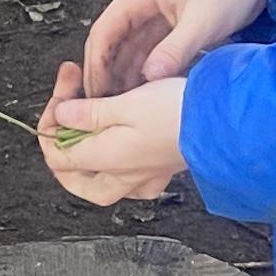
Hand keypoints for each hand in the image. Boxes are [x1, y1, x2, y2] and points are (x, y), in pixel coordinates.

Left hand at [37, 60, 188, 206]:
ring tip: (84, 127)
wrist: (224, 123)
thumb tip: (62, 117)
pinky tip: (119, 147)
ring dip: (85, 155)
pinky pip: (129, 180)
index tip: (64, 93)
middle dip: (59, 144)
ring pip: (98, 181)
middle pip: (72, 176)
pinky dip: (115, 165)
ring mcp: (142, 177)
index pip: (56, 154)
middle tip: (63, 112)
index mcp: (106, 158)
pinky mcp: (161, 172)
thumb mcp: (126, 103)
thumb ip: (88, 114)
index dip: (51, 123)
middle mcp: (122, 176)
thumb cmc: (180, 112)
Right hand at [80, 0, 271, 93]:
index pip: (103, 33)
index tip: (95, 95)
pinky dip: (141, 71)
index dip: (95, 66)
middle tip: (104, 107)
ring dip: (123, 75)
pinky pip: (143, 50)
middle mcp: (137, 2)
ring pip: (125, 50)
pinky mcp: (164, 24)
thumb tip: (149, 77)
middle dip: (104, 74)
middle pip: (109, 43)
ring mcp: (149, 13)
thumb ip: (176, 49)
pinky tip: (142, 93)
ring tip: (122, 107)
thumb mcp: (204, 20)